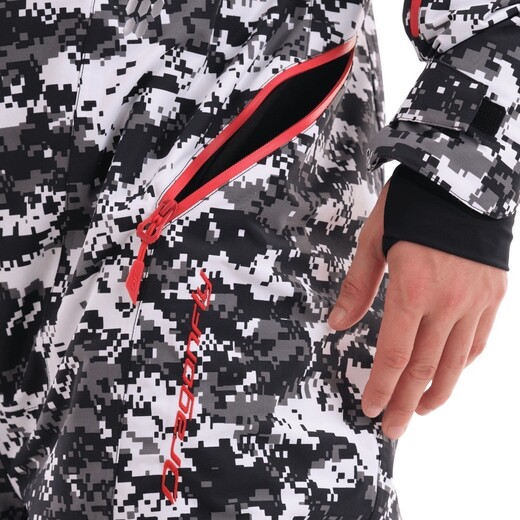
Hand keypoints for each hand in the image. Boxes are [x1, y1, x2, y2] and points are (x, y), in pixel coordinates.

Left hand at [328, 179, 507, 439]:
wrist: (463, 177)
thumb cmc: (410, 205)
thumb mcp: (373, 240)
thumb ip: (357, 287)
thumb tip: (336, 324)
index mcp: (413, 289)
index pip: (395, 355)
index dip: (381, 386)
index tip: (369, 408)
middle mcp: (448, 302)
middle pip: (426, 369)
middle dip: (405, 403)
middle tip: (391, 429)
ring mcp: (476, 301)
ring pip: (456, 363)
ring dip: (436, 393)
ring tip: (418, 411)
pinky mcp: (494, 294)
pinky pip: (479, 341)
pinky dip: (462, 364)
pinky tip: (449, 374)